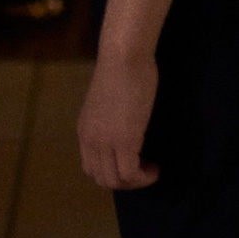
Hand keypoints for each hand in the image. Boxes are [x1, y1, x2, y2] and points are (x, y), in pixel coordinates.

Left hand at [78, 45, 158, 191]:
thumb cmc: (121, 66)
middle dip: (123, 181)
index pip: (91, 166)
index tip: (130, 162)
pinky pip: (131, 174)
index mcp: (84, 130)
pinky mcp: (124, 141)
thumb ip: (109, 118)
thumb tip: (121, 124)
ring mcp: (105, 142)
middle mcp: (90, 140)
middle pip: (101, 178)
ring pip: (115, 181)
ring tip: (150, 171)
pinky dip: (143, 177)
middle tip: (142, 170)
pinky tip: (154, 169)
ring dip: (134, 182)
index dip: (111, 170)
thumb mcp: (106, 100)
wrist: (124, 55)